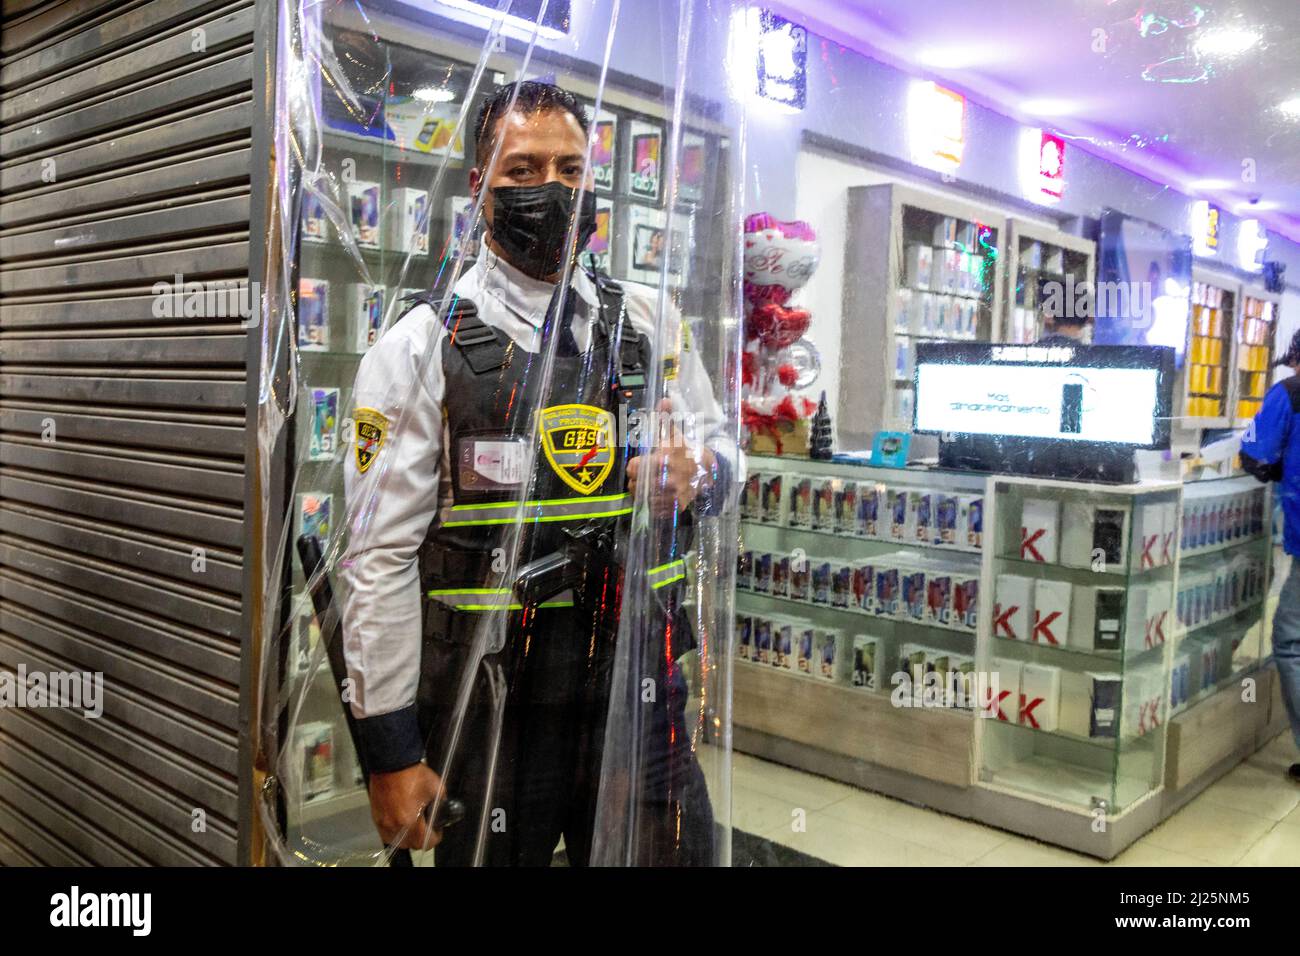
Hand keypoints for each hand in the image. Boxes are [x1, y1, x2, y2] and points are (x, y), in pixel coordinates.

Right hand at [368, 763, 444, 849]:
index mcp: (410, 821)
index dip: (435, 836)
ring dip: (407, 836)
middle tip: (426, 826)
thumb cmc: (412, 774)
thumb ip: (442, 804)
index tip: (437, 830)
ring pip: (397, 841)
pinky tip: (401, 819)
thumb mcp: (436, 788)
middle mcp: (395, 825)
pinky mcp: (376, 817)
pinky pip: (387, 833)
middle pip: (411, 845)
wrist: (393, 764)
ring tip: (413, 823)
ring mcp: (384, 822)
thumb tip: (444, 812)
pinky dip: (395, 830)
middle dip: (421, 838)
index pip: (425, 842)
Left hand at [627, 398, 716, 514]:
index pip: (632, 468)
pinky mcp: (675, 508)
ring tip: (651, 485)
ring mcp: (671, 497)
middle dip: (637, 480)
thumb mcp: (675, 434)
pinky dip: (653, 504)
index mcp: (662, 461)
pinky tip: (658, 495)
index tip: (639, 464)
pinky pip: (654, 510)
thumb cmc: (685, 450)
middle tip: (644, 475)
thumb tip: (665, 399)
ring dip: (643, 493)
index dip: (633, 466)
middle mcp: (666, 481)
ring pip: (642, 499)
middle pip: (634, 486)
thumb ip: (666, 418)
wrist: (707, 470)